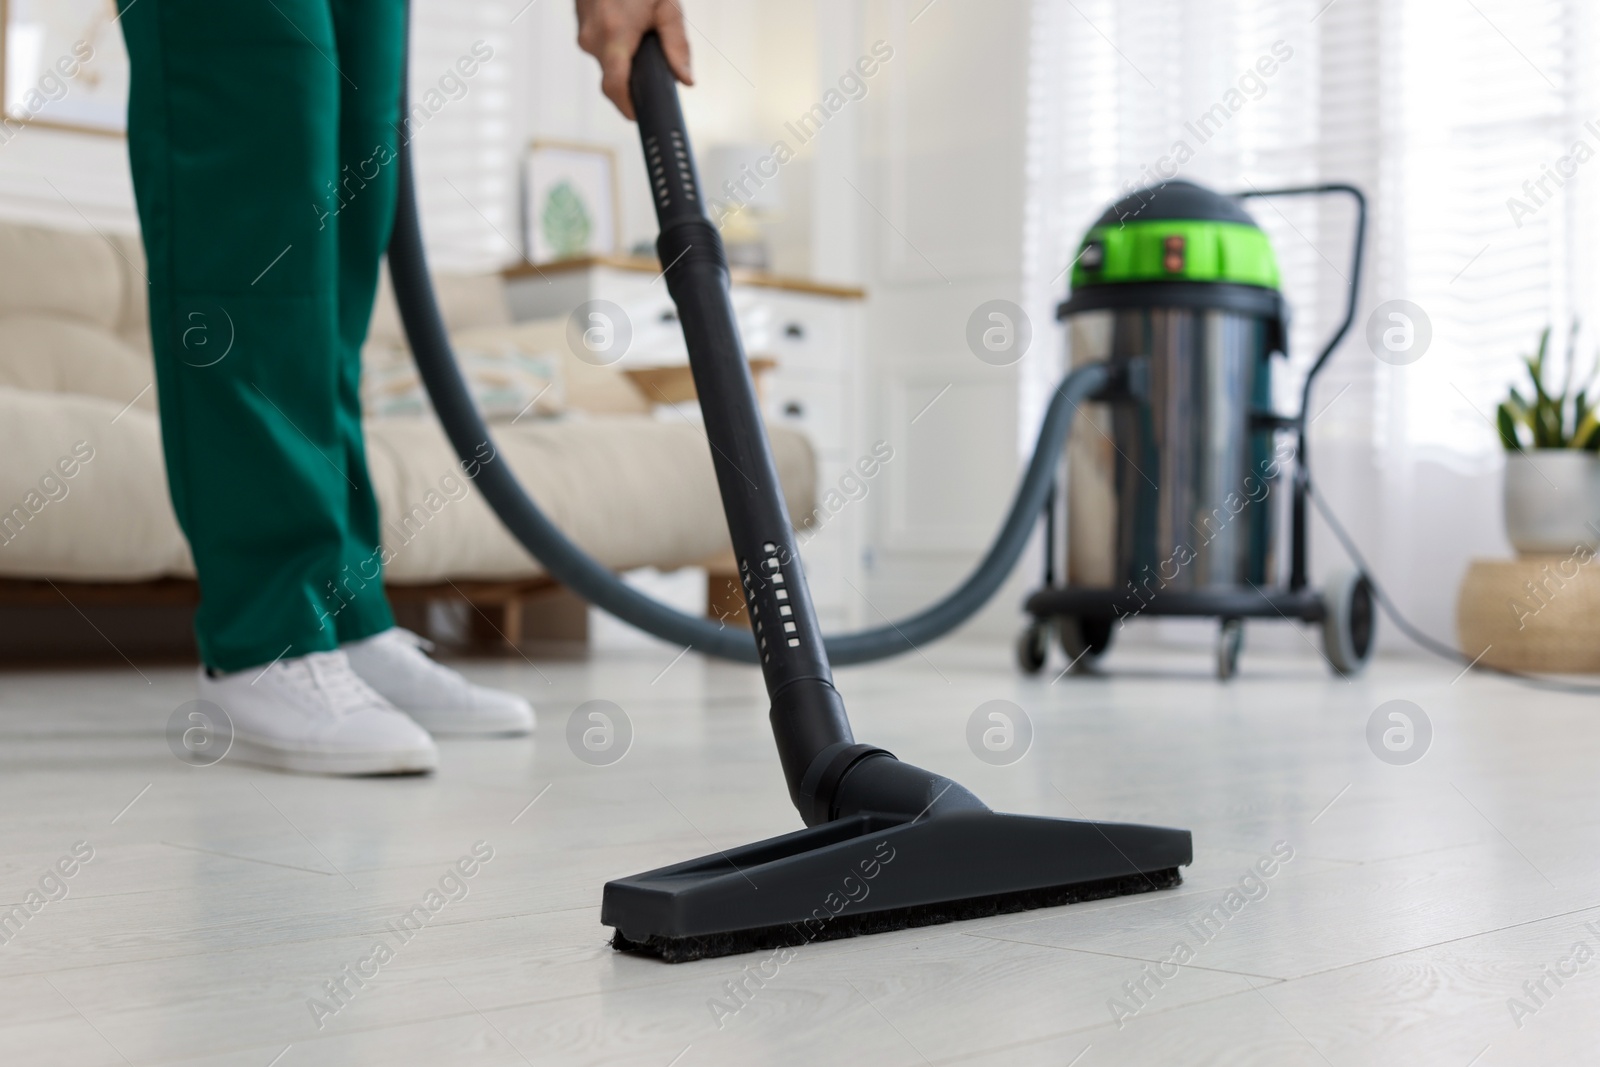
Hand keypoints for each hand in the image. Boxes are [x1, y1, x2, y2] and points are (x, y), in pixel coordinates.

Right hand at [576, 0, 692, 118]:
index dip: (628, 107)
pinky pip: (600, 47)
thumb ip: (677, 45)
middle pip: (613, 76)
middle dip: (634, 77)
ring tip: (641, 35)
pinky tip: (628, 27)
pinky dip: (616, 45)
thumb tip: (686, 80)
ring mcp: (582, 31)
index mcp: (614, 34)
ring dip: (625, 58)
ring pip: (607, 62)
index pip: (615, 88)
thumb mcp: (667, 6)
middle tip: (654, 65)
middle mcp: (592, 37)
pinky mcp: (580, 25)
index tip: (640, 115)